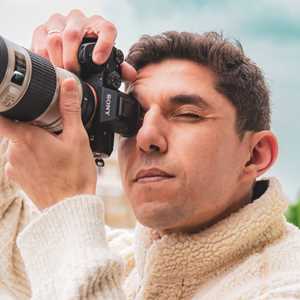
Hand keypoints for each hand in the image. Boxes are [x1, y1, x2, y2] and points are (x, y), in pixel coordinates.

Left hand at [0, 78, 96, 209]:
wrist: (70, 207)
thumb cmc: (74, 175)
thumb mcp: (77, 138)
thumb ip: (70, 109)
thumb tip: (67, 85)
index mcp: (27, 137)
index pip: (0, 115)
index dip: (3, 105)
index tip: (11, 102)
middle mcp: (14, 152)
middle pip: (14, 128)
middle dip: (31, 125)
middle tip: (52, 131)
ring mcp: (13, 166)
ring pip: (18, 144)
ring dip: (32, 142)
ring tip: (54, 150)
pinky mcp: (17, 177)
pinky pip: (19, 159)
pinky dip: (30, 156)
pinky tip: (49, 163)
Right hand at [31, 9, 136, 79]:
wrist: (69, 48)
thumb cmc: (92, 57)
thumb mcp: (106, 63)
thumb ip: (119, 69)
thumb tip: (130, 74)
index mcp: (100, 26)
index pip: (107, 30)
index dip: (104, 44)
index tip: (98, 61)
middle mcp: (79, 20)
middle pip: (73, 35)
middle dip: (72, 59)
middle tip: (74, 75)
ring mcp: (59, 22)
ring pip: (54, 37)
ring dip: (57, 60)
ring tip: (63, 75)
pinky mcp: (43, 28)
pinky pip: (40, 41)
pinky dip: (44, 57)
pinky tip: (52, 68)